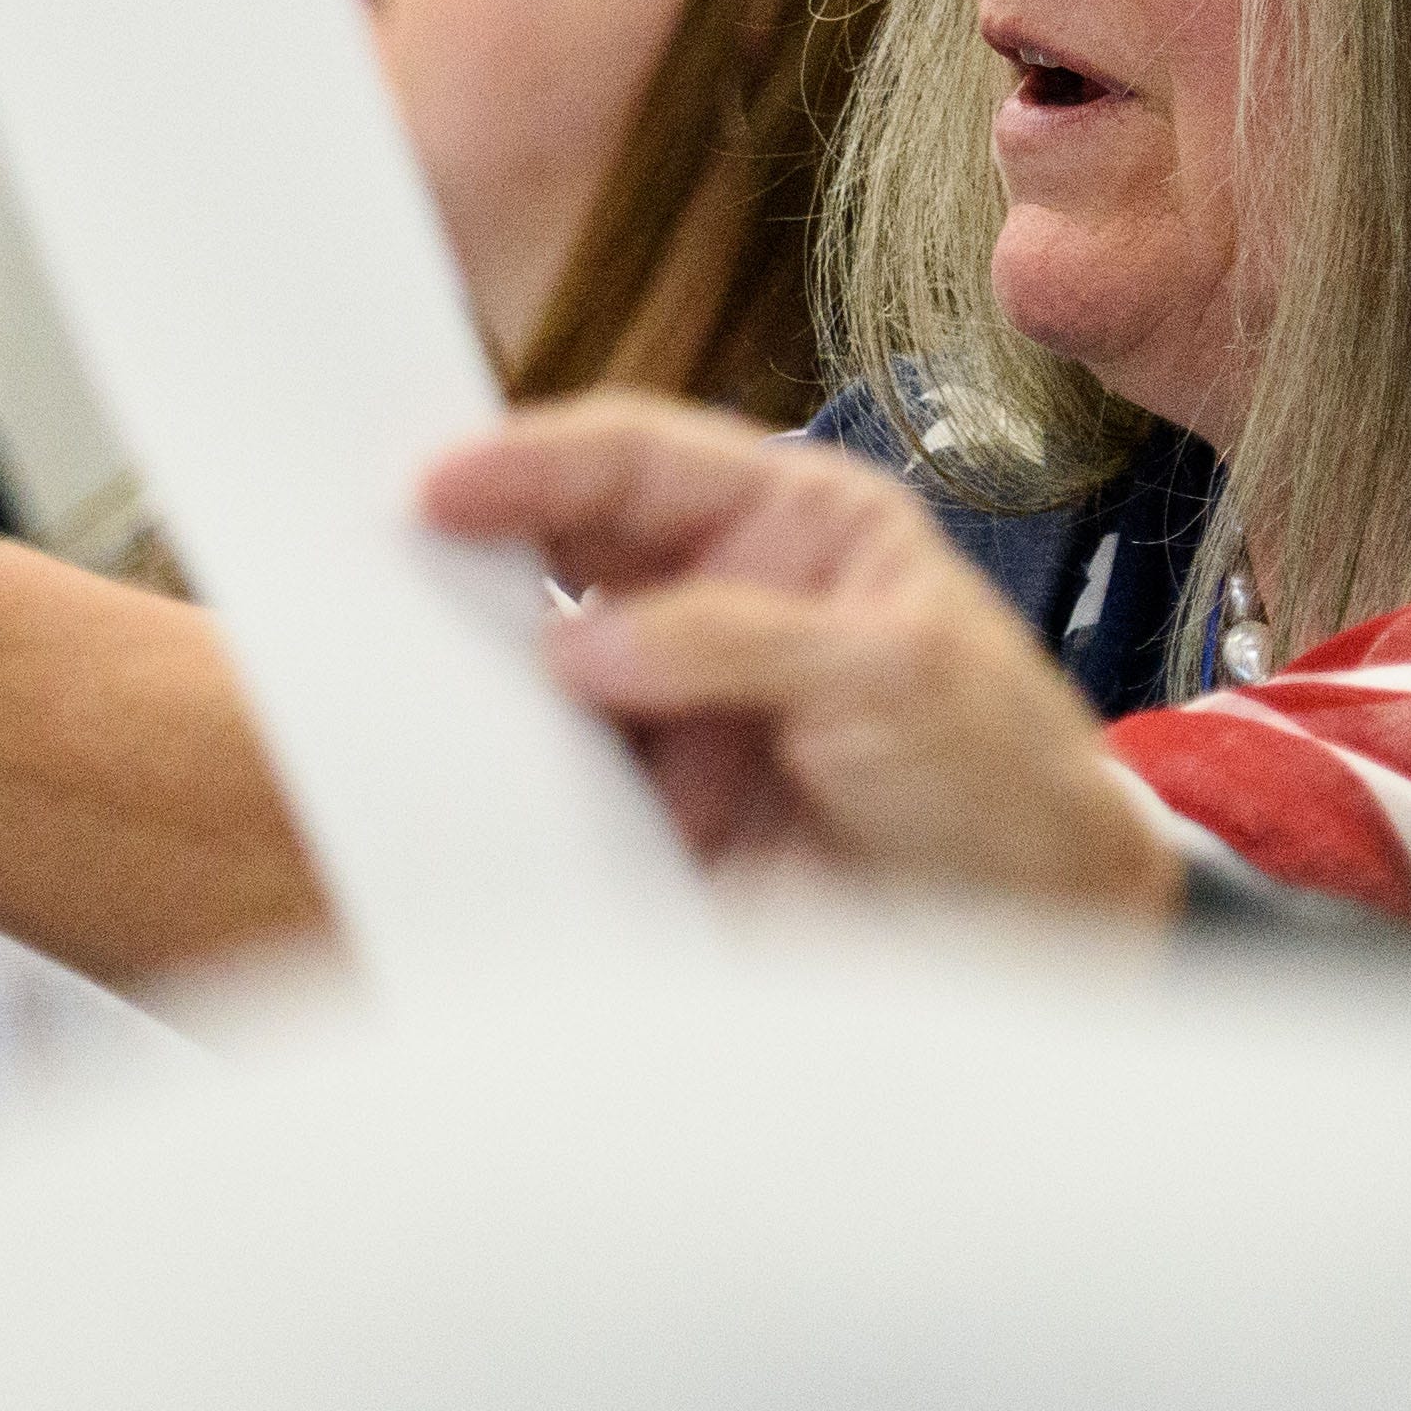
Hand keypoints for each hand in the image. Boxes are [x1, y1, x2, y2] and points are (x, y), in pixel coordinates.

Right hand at [423, 393, 1181, 919]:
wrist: (1039, 948)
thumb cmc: (1005, 782)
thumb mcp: (897, 678)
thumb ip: (736, 642)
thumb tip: (579, 642)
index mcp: (787, 526)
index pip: (636, 462)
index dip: (532, 461)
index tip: (439, 484)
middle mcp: (712, 604)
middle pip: (562, 550)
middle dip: (471, 548)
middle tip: (372, 552)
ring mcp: (672, 713)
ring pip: (537, 670)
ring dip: (472, 674)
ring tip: (390, 670)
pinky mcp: (647, 816)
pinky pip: (548, 786)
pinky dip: (497, 785)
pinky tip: (447, 781)